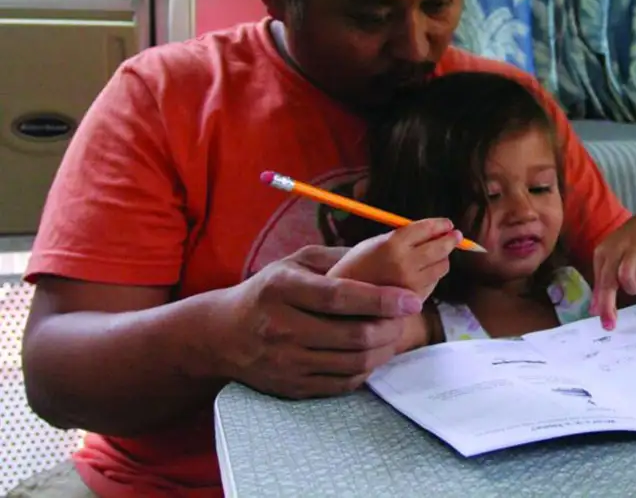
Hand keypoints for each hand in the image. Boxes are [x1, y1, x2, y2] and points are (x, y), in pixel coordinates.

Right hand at [208, 244, 422, 398]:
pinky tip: (374, 353)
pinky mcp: (291, 386)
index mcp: (282, 289)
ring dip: (384, 349)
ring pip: (352, 362)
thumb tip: (384, 252)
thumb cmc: (267, 291)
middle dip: (390, 327)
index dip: (380, 299)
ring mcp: (285, 362)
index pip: (339, 297)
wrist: (221, 335)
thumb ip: (336, 257)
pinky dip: (367, 369)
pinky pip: (342, 383)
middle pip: (352, 335)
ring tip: (394, 332)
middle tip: (406, 316)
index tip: (410, 299)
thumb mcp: (293, 263)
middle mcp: (281, 328)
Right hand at [328, 218, 461, 300]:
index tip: (447, 224)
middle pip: (441, 248)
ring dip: (442, 258)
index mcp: (392, 244)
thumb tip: (430, 231)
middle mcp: (405, 263)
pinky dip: (433, 276)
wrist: (342, 302)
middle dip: (450, 240)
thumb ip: (401, 237)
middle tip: (454, 236)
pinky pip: (434, 283)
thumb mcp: (373, 243)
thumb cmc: (355, 268)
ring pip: (442, 266)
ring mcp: (412, 284)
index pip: (426, 229)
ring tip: (436, 255)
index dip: (440, 224)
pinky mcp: (416, 301)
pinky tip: (423, 273)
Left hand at [590, 215, 635, 330]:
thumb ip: (603, 284)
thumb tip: (594, 310)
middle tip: (611, 323)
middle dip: (609, 305)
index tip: (605, 323)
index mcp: (602, 253)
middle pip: (608, 281)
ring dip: (633, 287)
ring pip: (626, 275)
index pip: (599, 282)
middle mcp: (614, 248)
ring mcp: (633, 247)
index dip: (601, 303)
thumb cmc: (627, 249)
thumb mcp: (612, 263)